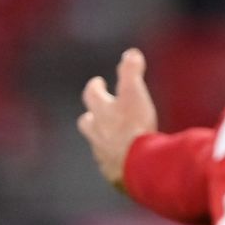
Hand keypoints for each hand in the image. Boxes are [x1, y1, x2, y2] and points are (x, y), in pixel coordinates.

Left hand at [78, 49, 159, 190]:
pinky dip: (115, 159)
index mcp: (101, 112)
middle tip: (97, 111)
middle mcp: (97, 133)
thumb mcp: (134, 93)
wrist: (138, 166)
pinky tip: (125, 160)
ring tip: (111, 137)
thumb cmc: (134, 127)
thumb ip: (132, 72)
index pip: (91, 95)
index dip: (95, 87)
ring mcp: (103, 153)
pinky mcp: (113, 172)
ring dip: (102, 138)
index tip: (98, 82)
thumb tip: (131, 52)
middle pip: (87, 122)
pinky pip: (111, 163)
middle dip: (92, 115)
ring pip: (97, 143)